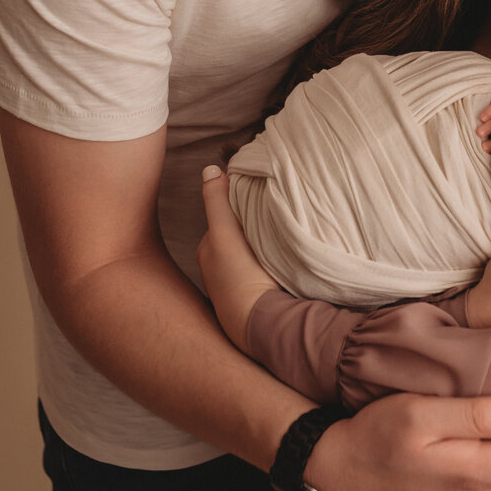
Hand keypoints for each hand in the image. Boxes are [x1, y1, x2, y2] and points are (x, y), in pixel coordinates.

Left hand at [198, 167, 277, 348]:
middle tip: (273, 216)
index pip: (223, 220)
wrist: (258, 322)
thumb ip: (216, 201)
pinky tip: (283, 260)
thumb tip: (209, 169)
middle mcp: (217, 270)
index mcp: (207, 252)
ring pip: (250, 253)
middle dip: (250, 227)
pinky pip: (262, 269)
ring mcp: (236, 285)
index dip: (238, 206)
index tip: (256, 197)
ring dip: (262, 245)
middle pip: (237, 237)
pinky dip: (270, 262)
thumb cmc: (237, 275)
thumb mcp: (223, 232)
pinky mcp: (255, 297)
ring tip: (281, 236)